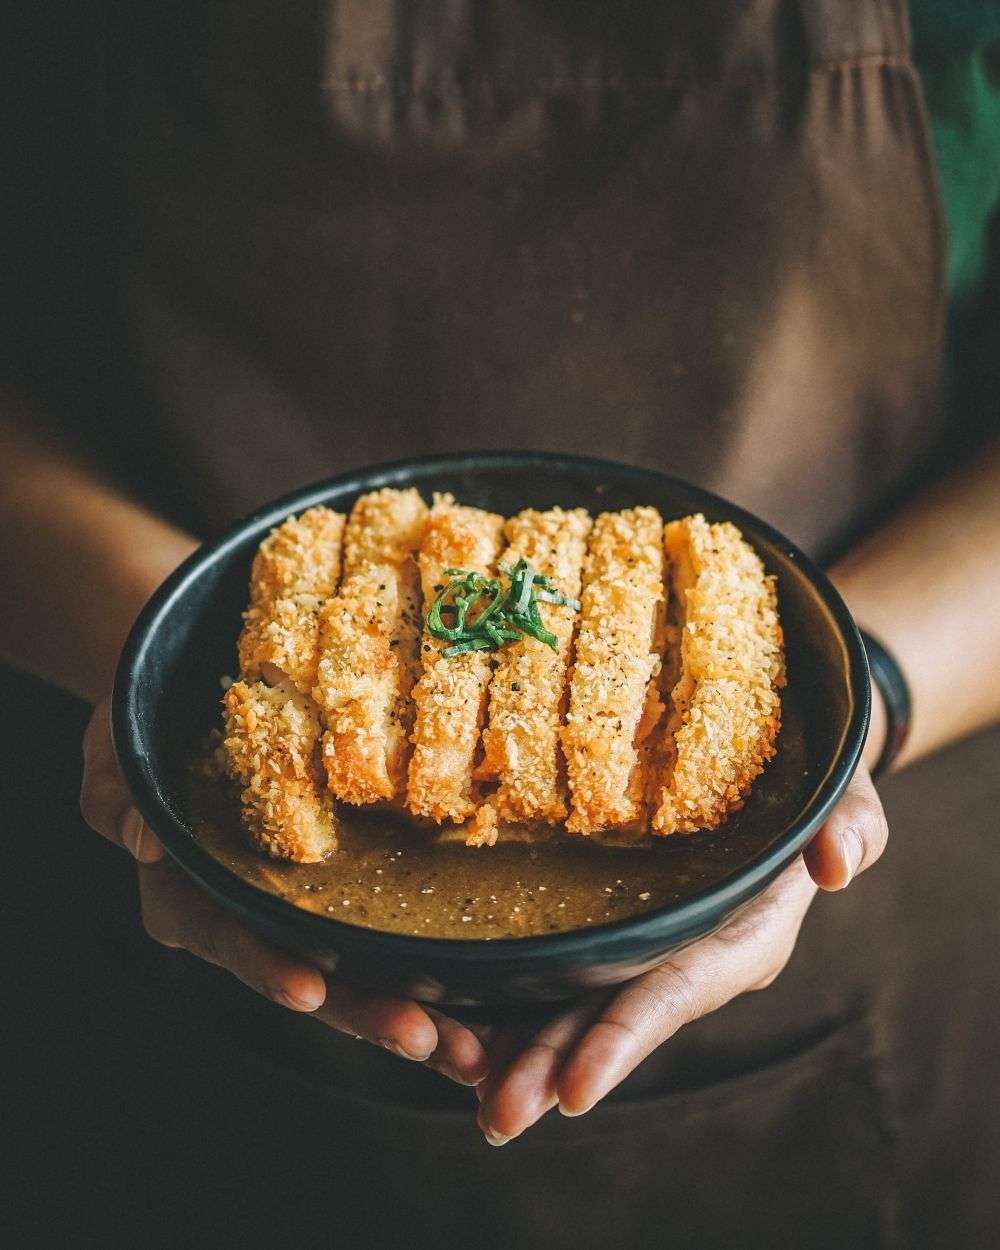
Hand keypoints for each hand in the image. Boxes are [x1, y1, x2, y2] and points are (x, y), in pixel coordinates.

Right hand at [80, 697, 490, 1084]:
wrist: (195, 705)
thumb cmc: (144, 729)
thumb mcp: (114, 752)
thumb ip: (115, 797)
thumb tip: (142, 841)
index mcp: (190, 898)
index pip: (227, 938)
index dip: (266, 965)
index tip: (309, 988)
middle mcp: (246, 919)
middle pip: (306, 974)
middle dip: (363, 1013)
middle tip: (424, 1040)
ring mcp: (297, 912)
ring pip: (354, 973)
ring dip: (408, 1011)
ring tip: (467, 1050)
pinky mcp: (341, 894)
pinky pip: (384, 939)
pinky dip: (427, 976)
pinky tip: (483, 1007)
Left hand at [475, 765, 887, 1144]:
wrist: (775, 765)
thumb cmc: (809, 778)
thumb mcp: (839, 791)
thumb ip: (850, 823)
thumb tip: (836, 864)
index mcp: (737, 938)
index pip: (676, 994)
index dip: (626, 1039)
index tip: (576, 1090)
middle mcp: (684, 956)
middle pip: (612, 1017)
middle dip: (555, 1067)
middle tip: (498, 1115)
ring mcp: (643, 946)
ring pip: (576, 1005)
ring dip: (526, 1051)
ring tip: (474, 1093)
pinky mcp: (609, 924)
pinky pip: (559, 968)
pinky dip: (515, 1003)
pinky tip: (465, 1029)